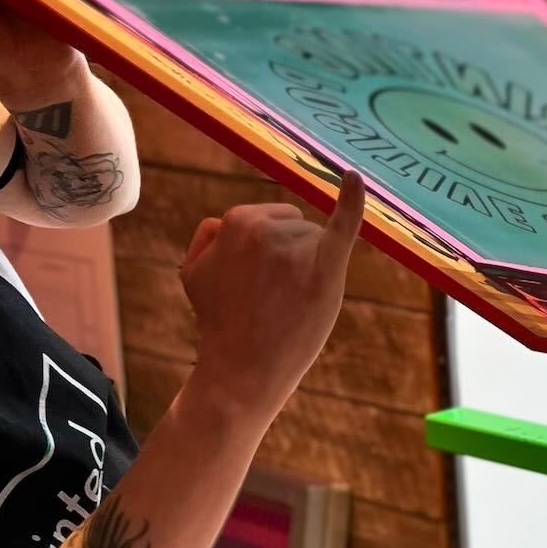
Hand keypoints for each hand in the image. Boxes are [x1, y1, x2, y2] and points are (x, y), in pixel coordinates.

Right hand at [180, 173, 366, 424]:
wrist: (240, 370)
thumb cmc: (218, 322)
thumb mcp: (193, 273)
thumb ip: (207, 239)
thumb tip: (225, 222)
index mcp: (234, 220)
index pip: (268, 221)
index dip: (265, 255)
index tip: (251, 284)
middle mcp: (267, 228)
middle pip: (295, 228)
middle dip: (287, 258)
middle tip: (267, 299)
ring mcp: (297, 249)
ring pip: (316, 243)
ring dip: (306, 269)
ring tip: (283, 305)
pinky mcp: (326, 270)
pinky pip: (343, 226)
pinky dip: (352, 200)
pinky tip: (353, 177)